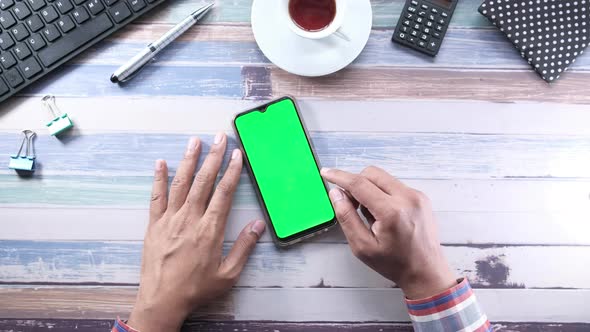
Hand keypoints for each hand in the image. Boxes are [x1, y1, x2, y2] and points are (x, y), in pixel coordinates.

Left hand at [128, 134, 265, 331]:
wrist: (162, 300)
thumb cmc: (196, 289)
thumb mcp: (228, 274)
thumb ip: (244, 247)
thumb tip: (258, 225)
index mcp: (210, 230)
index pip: (224, 193)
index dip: (232, 171)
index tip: (237, 155)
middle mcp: (189, 219)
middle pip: (203, 181)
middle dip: (213, 157)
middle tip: (219, 138)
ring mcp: (170, 220)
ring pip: (181, 183)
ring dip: (189, 160)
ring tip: (195, 141)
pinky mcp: (154, 225)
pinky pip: (157, 197)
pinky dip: (159, 179)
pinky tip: (162, 163)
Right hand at [321, 166, 455, 299]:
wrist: (425, 271)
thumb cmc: (395, 263)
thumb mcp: (362, 246)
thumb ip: (346, 217)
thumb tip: (336, 193)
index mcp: (391, 212)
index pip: (359, 184)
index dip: (339, 177)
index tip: (327, 173)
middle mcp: (407, 198)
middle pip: (371, 174)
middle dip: (355, 184)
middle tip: (351, 204)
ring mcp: (416, 196)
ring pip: (383, 177)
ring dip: (369, 189)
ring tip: (371, 215)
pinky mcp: (420, 197)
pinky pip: (394, 185)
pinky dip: (382, 193)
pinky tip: (383, 214)